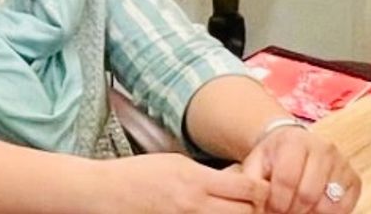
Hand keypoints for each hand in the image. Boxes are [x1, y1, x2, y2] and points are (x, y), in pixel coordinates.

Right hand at [101, 153, 266, 213]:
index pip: (247, 188)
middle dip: (254, 208)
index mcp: (196, 179)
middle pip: (247, 213)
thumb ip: (208, 174)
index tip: (260, 187)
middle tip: (252, 204)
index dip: (260, 189)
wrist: (110, 192)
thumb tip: (237, 180)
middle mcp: (196, 204)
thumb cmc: (141, 173)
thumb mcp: (177, 162)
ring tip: (232, 209)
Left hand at [241, 126, 360, 212]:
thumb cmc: (273, 156)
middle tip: (283, 213)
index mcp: (295, 141)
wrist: (294, 143)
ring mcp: (342, 163)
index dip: (277, 201)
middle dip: (292, 211)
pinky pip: (345, 207)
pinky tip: (312, 211)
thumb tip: (257, 204)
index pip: (287, 179)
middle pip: (308, 194)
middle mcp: (323, 148)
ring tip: (296, 211)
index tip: (270, 209)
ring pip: (328, 204)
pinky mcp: (354, 179)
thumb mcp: (256, 161)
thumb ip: (252, 180)